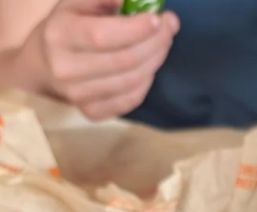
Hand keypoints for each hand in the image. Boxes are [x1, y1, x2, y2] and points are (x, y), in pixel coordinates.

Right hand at [19, 0, 179, 120]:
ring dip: (156, 59)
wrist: (42, 64)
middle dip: (156, 41)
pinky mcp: (91, 112)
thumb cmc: (67, 27)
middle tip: (170, 27)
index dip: (137, 29)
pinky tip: (148, 66)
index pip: (103, 36)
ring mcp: (78, 95)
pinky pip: (132, 99)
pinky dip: (147, 82)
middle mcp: (65, 68)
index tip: (159, 19)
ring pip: (133, 80)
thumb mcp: (78, 4)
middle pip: (126, 59)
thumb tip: (142, 2)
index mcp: (60, 35)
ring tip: (162, 42)